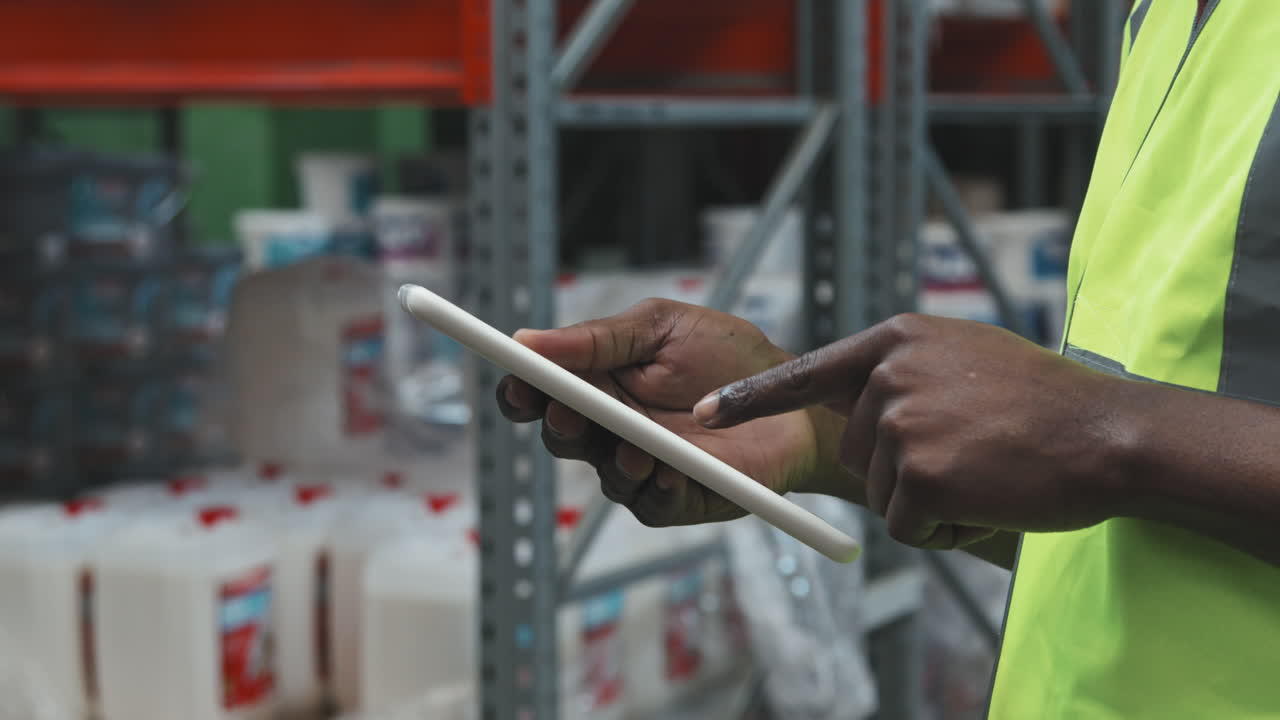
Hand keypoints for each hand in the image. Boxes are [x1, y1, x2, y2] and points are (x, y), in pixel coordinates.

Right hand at [496, 299, 845, 526]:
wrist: (796, 397)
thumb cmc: (730, 357)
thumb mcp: (662, 328)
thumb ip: (599, 338)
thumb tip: (527, 338)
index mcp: (600, 382)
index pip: (542, 392)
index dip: (521, 390)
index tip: (515, 381)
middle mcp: (612, 428)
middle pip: (562, 436)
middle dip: (559, 424)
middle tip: (567, 410)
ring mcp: (642, 467)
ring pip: (605, 474)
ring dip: (613, 459)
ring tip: (634, 445)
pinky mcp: (677, 499)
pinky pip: (653, 503)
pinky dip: (657, 488)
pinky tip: (669, 471)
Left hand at [693, 314, 1135, 548]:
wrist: (1107, 432)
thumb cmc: (1046, 403)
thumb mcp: (966, 358)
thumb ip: (906, 371)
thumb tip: (858, 403)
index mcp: (895, 341)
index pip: (807, 372)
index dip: (751, 398)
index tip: (702, 414)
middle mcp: (887, 375)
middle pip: (855, 449)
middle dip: (903, 468)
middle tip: (972, 456)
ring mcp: (900, 423)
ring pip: (881, 490)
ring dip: (928, 499)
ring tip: (987, 471)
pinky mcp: (917, 474)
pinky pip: (906, 524)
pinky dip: (945, 528)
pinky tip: (988, 498)